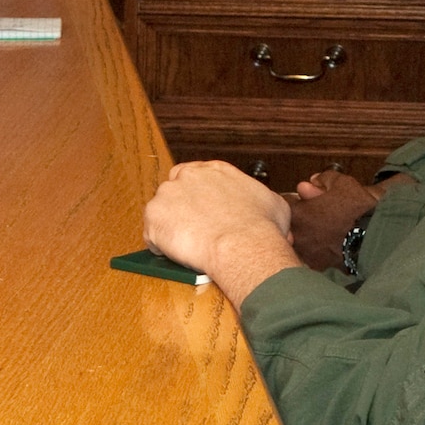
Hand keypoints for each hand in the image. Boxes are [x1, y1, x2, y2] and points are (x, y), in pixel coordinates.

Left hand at [143, 160, 297, 307]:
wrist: (243, 245)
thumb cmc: (261, 227)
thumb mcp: (273, 204)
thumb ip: (262, 201)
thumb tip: (270, 214)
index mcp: (215, 170)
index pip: (194, 174)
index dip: (195, 194)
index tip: (198, 209)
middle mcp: (189, 175)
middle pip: (174, 188)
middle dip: (179, 207)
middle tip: (190, 228)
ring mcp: (169, 194)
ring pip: (161, 211)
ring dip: (169, 226)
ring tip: (184, 246)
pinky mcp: (154, 216)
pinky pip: (151, 233)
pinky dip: (159, 245)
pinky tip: (175, 254)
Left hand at [289, 168, 376, 270]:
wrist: (373, 239)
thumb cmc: (357, 211)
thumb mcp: (343, 184)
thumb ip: (324, 178)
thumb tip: (314, 181)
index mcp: (298, 213)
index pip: (284, 202)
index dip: (296, 198)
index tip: (304, 198)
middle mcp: (297, 235)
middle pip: (289, 224)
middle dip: (299, 219)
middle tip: (314, 215)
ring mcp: (306, 253)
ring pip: (298, 242)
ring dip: (306, 236)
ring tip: (323, 232)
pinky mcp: (317, 266)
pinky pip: (311, 257)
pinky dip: (316, 252)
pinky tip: (328, 246)